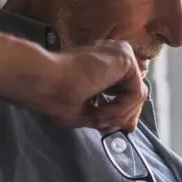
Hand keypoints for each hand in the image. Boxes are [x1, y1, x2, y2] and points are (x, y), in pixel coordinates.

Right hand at [29, 40, 147, 131]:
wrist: (44, 81)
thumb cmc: (56, 96)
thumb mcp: (88, 112)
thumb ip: (111, 115)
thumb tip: (131, 126)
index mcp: (105, 66)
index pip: (128, 91)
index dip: (121, 113)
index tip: (104, 126)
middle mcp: (116, 57)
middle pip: (136, 94)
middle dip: (121, 117)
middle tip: (100, 123)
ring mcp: (122, 55)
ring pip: (138, 97)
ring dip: (117, 115)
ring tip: (96, 116)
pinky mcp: (126, 59)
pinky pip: (137, 93)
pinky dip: (120, 109)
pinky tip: (100, 110)